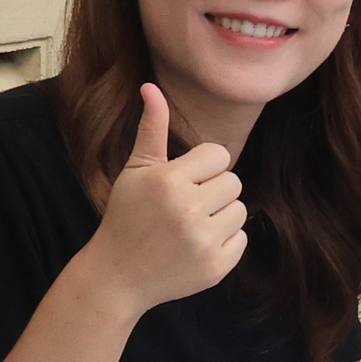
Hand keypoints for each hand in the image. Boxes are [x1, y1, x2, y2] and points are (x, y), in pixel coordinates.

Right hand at [87, 82, 245, 313]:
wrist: (118, 275)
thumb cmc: (126, 216)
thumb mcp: (135, 170)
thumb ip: (151, 129)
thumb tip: (150, 86)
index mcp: (168, 181)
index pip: (218, 155)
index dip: (203, 167)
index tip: (184, 181)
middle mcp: (188, 210)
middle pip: (233, 182)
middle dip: (214, 191)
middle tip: (186, 205)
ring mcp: (204, 241)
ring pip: (240, 210)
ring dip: (221, 215)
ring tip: (192, 225)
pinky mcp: (216, 267)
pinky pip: (241, 239)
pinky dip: (224, 242)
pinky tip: (196, 246)